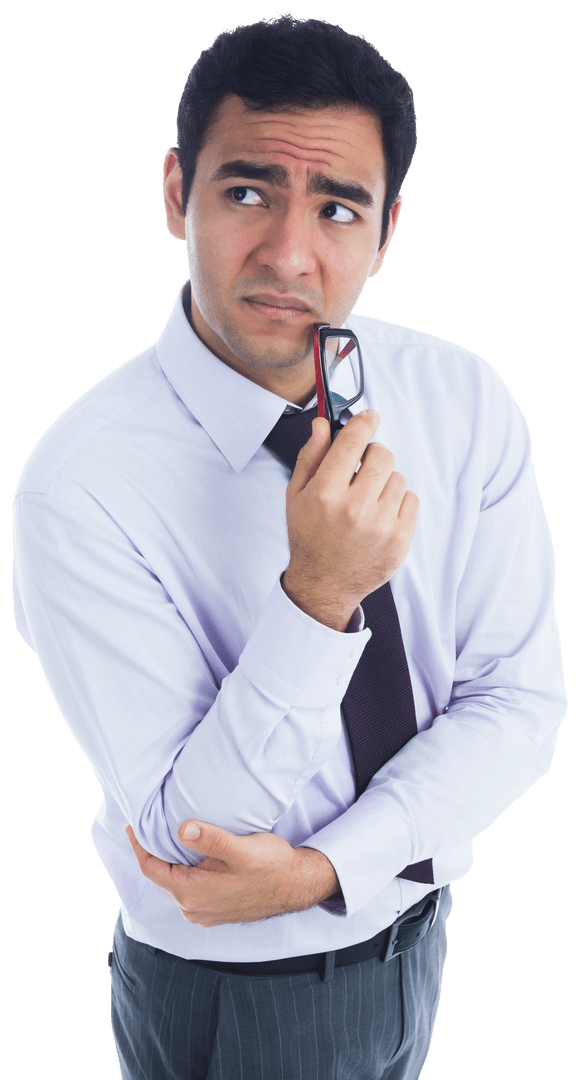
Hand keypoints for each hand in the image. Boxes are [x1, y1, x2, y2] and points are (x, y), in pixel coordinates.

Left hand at [125, 821, 339, 926]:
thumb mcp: (242, 849)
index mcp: (193, 893)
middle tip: (147, 827)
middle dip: (151, 852)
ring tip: (165, 839)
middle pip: (159, 877)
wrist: (296, 886)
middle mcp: (193, 908)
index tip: (133, 825)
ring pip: (173, 884)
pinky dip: (180, 873)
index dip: (139, 846)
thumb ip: (211, 840)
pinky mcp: (214, 910)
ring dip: (167, 863)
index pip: (151, 869)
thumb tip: (182, 829)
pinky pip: (186, 891)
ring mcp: (203, 912)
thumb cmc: (271, 866)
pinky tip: (189, 857)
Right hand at [282, 411, 418, 630]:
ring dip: (385, 483)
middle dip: (374, 456)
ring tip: (368, 500)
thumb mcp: (297, 495)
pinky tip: (380, 515)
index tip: (370, 417)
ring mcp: (381, 526)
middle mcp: (354, 509)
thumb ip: (311, 457)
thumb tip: (323, 425)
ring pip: (398, 477)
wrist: (324, 585)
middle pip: (383, 455)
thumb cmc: (310, 537)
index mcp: (325, 494)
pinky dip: (398, 503)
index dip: (364, 422)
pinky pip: (411, 500)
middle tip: (363, 470)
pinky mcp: (400, 540)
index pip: (352, 442)